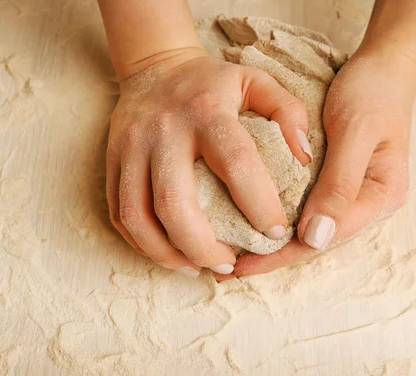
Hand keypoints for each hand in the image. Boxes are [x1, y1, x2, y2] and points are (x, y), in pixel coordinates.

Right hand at [106, 48, 309, 276]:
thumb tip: (304, 160)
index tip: (274, 232)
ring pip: (137, 216)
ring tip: (195, 267)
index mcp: (207, 112)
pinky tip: (167, 252)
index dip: (258, 205)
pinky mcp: (111, 161)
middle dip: (202, 247)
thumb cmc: (211, 83)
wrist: (154, 68)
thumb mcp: (256, 82)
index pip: (236, 164)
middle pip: (174, 204)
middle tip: (227, 264)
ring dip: (166, 253)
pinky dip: (141, 243)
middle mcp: (163, 131)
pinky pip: (118, 213)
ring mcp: (131, 148)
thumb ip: (287, 113)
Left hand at [225, 48, 415, 279]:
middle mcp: (365, 203)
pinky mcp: (333, 182)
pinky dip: (277, 220)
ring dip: (271, 244)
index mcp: (379, 196)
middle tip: (228, 269)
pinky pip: (303, 209)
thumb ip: (338, 184)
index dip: (282, 254)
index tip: (244, 263)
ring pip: (306, 230)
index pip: (325, 237)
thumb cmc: (371, 94)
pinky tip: (251, 226)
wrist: (381, 66)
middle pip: (313, 240)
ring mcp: (349, 194)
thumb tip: (315, 238)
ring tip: (233, 257)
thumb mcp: (355, 133)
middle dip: (271, 257)